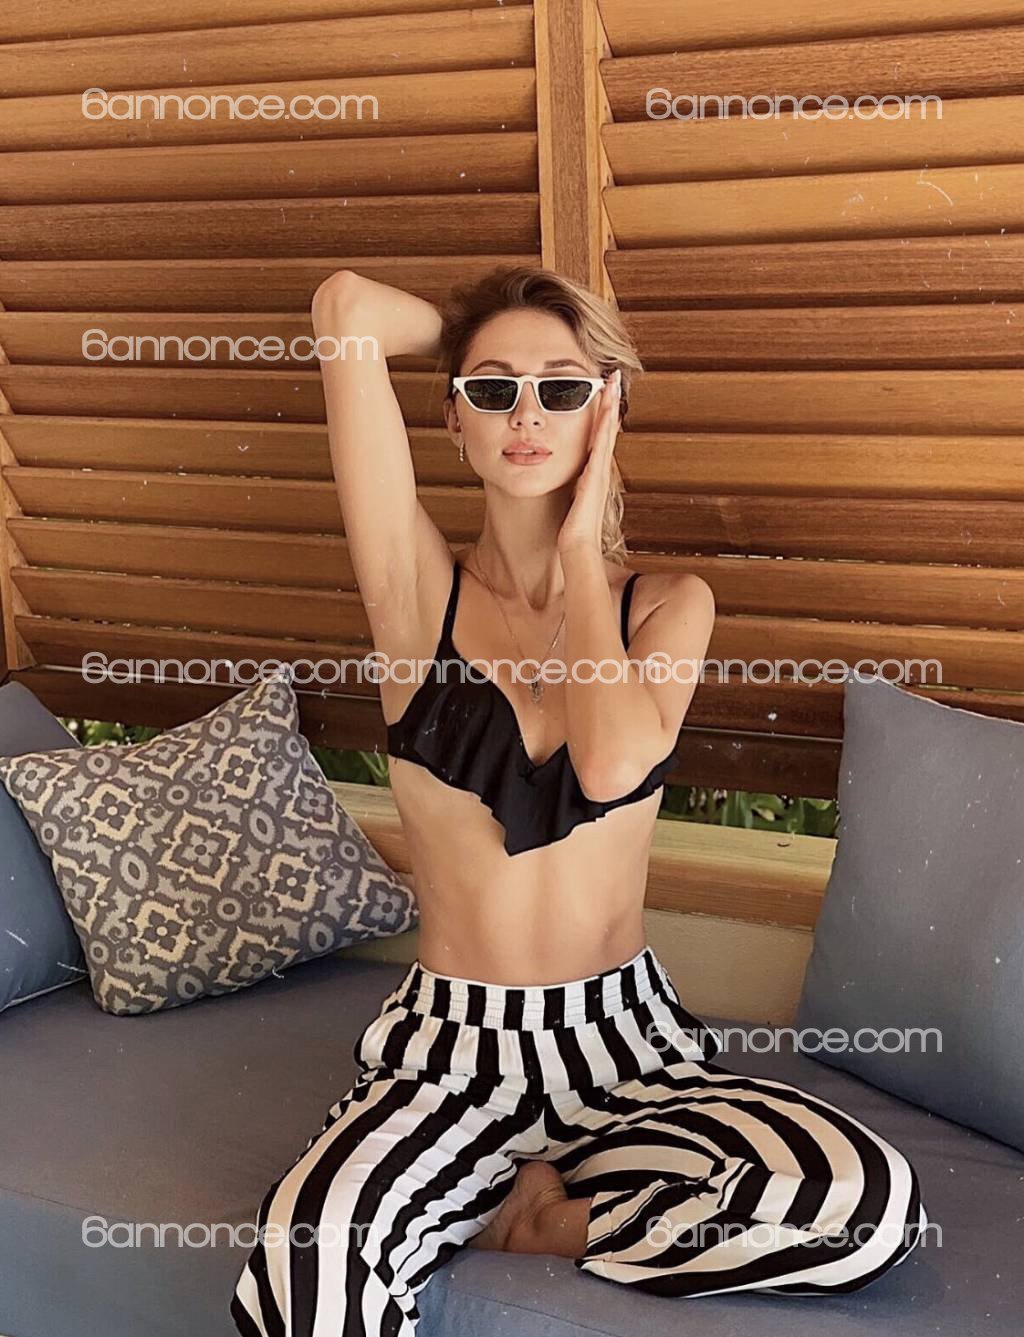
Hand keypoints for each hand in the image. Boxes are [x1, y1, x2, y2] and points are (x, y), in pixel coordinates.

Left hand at [557, 369, 621, 554]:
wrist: (577, 546)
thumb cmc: (573, 529)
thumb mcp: (571, 500)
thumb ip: (572, 488)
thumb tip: (568, 481)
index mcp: (593, 473)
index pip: (599, 437)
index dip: (602, 414)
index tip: (603, 392)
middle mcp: (599, 469)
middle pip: (607, 428)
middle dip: (610, 402)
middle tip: (612, 377)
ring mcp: (600, 472)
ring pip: (607, 432)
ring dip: (610, 407)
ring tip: (611, 384)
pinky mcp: (595, 477)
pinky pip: (601, 446)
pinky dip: (605, 427)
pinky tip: (607, 411)